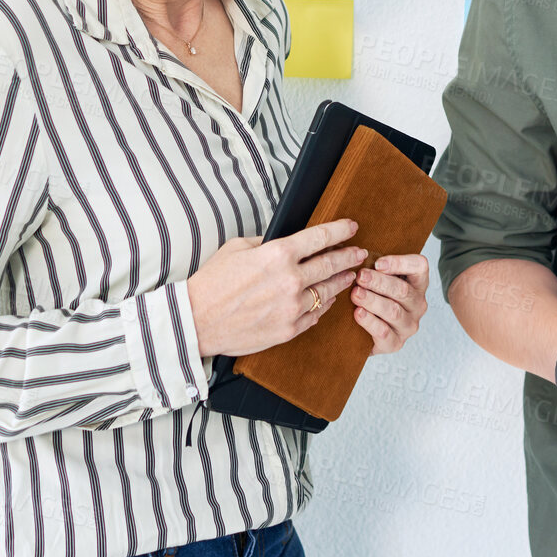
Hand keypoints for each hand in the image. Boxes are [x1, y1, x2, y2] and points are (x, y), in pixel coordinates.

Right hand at [183, 218, 367, 357]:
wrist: (196, 320)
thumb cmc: (213, 282)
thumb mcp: (237, 248)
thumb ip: (266, 243)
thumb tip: (284, 242)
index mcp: (278, 254)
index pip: (321, 237)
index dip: (341, 230)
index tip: (352, 227)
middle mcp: (291, 280)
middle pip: (332, 264)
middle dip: (350, 256)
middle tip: (360, 253)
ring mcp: (292, 307)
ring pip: (328, 291)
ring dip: (341, 281)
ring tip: (349, 276)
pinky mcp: (289, 329)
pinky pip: (316, 314)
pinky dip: (323, 305)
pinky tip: (327, 299)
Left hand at [350, 253, 429, 354]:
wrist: (366, 332)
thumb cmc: (373, 296)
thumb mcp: (378, 278)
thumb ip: (373, 266)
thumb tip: (355, 253)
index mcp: (417, 283)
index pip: (419, 266)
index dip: (400, 263)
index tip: (377, 262)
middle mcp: (418, 304)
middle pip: (403, 290)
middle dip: (379, 282)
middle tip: (360, 276)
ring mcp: (408, 325)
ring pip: (393, 311)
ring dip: (373, 300)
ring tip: (355, 294)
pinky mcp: (396, 343)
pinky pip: (384, 333)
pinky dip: (370, 322)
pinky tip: (358, 313)